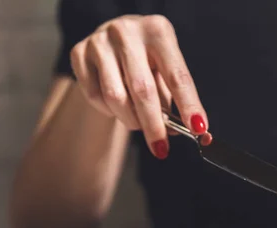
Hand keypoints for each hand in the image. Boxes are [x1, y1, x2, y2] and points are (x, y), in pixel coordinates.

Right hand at [70, 15, 210, 159]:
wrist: (113, 38)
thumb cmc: (147, 58)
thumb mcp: (165, 68)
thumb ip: (173, 96)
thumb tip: (187, 128)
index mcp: (157, 31)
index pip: (177, 76)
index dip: (188, 104)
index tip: (198, 128)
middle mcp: (127, 32)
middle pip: (143, 90)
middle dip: (154, 125)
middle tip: (161, 148)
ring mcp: (100, 41)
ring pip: (116, 97)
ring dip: (131, 120)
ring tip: (139, 123)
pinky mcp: (79, 53)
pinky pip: (95, 96)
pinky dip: (109, 110)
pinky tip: (117, 106)